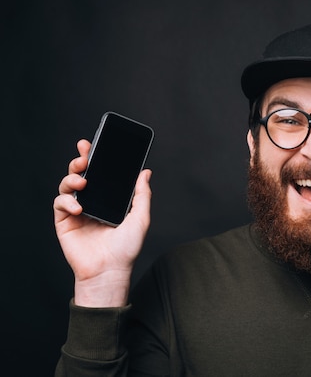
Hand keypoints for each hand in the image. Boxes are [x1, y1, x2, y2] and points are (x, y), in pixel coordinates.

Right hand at [53, 139, 151, 306]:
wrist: (110, 270)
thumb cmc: (127, 248)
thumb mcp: (141, 217)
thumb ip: (142, 194)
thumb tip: (146, 172)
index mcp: (109, 199)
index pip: (101, 174)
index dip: (95, 157)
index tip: (93, 143)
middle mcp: (92, 202)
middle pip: (81, 174)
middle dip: (80, 161)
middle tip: (85, 156)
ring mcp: (77, 211)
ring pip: (68, 185)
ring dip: (72, 178)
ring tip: (82, 182)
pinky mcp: (64, 222)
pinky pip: (59, 202)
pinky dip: (66, 200)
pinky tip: (78, 206)